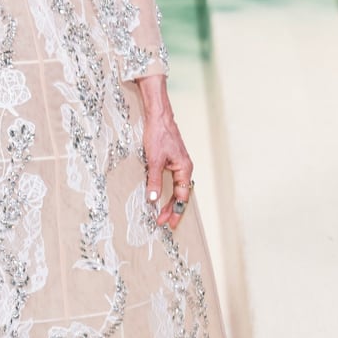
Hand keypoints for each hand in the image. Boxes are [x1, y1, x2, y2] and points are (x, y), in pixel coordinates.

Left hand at [138, 76, 193, 230]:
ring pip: (176, 187)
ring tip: (160, 212)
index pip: (181, 197)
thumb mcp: (154, 160)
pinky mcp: (172, 159)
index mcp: (184, 169)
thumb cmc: (159, 134)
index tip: (167, 222)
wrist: (158, 115)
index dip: (174, 210)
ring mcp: (179, 163)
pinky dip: (166, 189)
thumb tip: (153, 199)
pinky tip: (160, 193)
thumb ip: (154, 180)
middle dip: (171, 208)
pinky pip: (172, 179)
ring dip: (168, 200)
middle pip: (180, 194)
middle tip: (162, 222)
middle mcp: (184, 168)